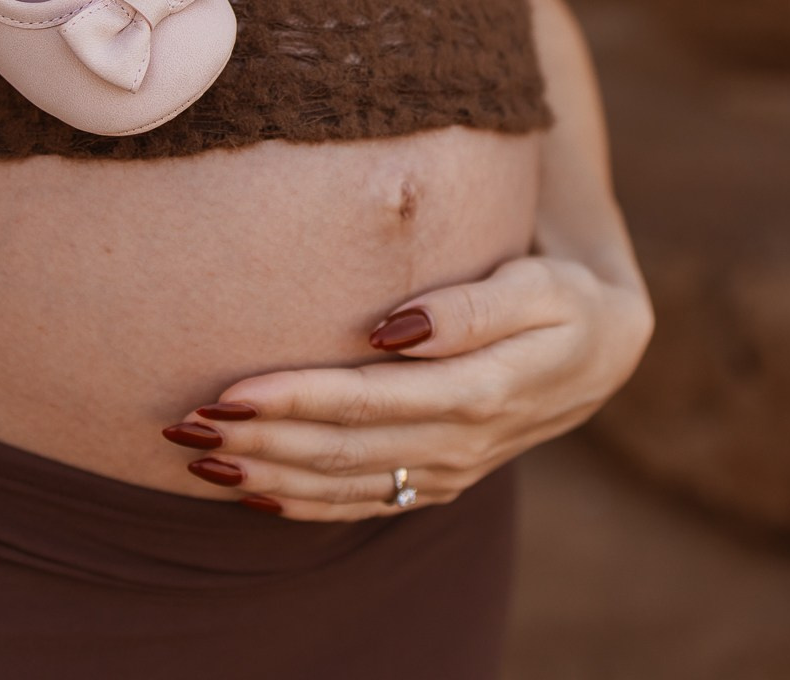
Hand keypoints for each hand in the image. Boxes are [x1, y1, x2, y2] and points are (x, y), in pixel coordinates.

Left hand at [160, 254, 653, 520]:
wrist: (605, 348)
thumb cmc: (564, 298)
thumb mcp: (538, 286)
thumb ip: (469, 308)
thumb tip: (391, 326)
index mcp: (482, 392)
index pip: (369, 400)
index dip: (296, 398)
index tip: (231, 387)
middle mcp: (459, 445)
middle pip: (342, 449)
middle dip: (259, 440)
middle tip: (184, 424)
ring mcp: (447, 471)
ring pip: (342, 484)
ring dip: (265, 473)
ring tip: (193, 457)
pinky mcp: (436, 481)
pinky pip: (361, 503)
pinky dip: (300, 504)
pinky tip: (248, 492)